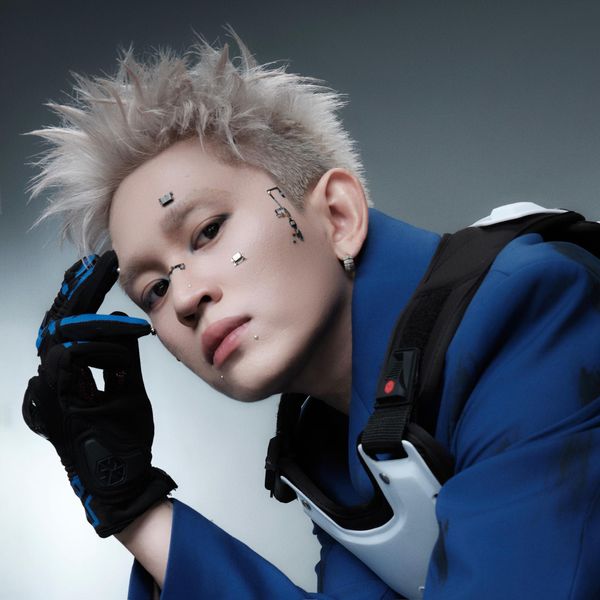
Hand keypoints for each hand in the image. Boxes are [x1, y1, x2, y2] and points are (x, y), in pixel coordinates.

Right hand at [23, 252, 176, 536]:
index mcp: (70, 375)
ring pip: (58, 341)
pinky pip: (61, 371)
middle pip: (59, 324)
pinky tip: (103, 332)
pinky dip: (82, 351)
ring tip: (108, 292)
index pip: (71, 324)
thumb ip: (123, 359)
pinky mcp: (57, 412)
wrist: (123, 483)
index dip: (82, 294)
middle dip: (79, 289)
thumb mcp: (129, 389)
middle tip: (98, 262)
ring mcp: (51, 397)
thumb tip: (122, 322)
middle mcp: (55, 381)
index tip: (99, 267)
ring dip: (88, 315)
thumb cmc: (124, 439)